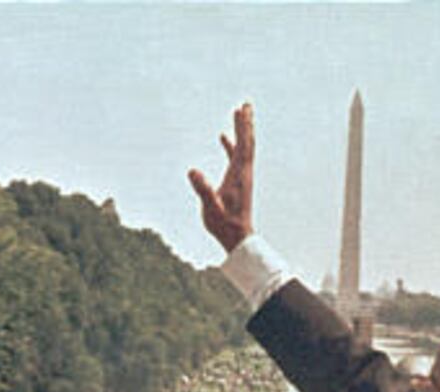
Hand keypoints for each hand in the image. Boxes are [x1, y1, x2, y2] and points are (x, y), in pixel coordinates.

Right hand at [188, 103, 253, 251]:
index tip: (243, 109)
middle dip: (246, 123)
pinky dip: (231, 145)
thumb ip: (203, 190)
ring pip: (243, 148)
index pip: (243, 145)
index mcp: (239, 174)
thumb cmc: (224, 225)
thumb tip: (192, 171)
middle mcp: (243, 173)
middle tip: (246, 104)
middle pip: (247, 142)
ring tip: (238, 113)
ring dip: (241, 130)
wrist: (238, 239)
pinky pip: (235, 158)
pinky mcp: (237, 182)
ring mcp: (241, 177)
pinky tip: (223, 138)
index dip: (243, 127)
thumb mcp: (211, 208)